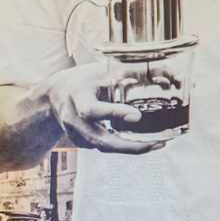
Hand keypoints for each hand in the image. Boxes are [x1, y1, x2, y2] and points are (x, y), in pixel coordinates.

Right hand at [43, 63, 168, 154]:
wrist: (53, 97)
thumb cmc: (81, 80)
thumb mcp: (98, 71)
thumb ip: (126, 73)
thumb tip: (166, 73)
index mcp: (76, 97)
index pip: (91, 110)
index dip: (113, 114)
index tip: (137, 116)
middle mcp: (73, 120)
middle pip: (99, 140)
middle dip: (129, 145)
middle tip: (157, 142)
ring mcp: (76, 135)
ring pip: (104, 147)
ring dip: (131, 149)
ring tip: (158, 143)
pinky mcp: (82, 143)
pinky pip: (105, 148)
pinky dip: (125, 147)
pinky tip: (144, 143)